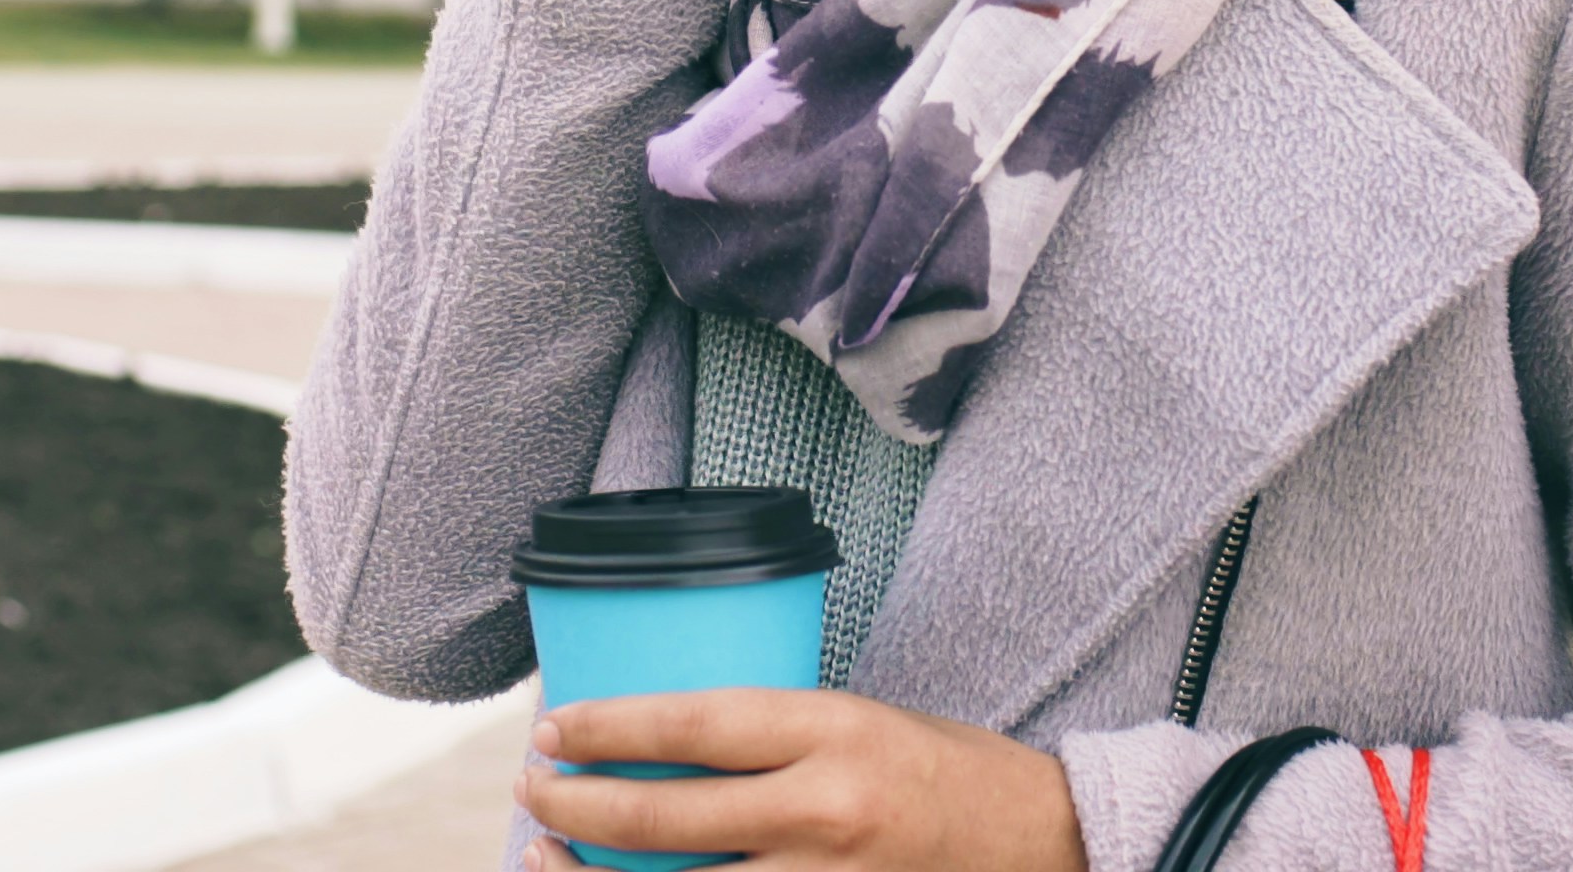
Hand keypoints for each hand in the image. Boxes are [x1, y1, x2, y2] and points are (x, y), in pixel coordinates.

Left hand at [518, 688, 1088, 871]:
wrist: (1038, 841)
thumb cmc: (939, 768)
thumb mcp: (857, 717)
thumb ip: (772, 737)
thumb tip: (660, 741)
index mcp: (833, 730)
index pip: (695, 725)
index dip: (611, 729)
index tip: (552, 726)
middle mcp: (826, 810)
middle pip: (671, 818)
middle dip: (582, 806)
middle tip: (534, 786)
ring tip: (546, 855)